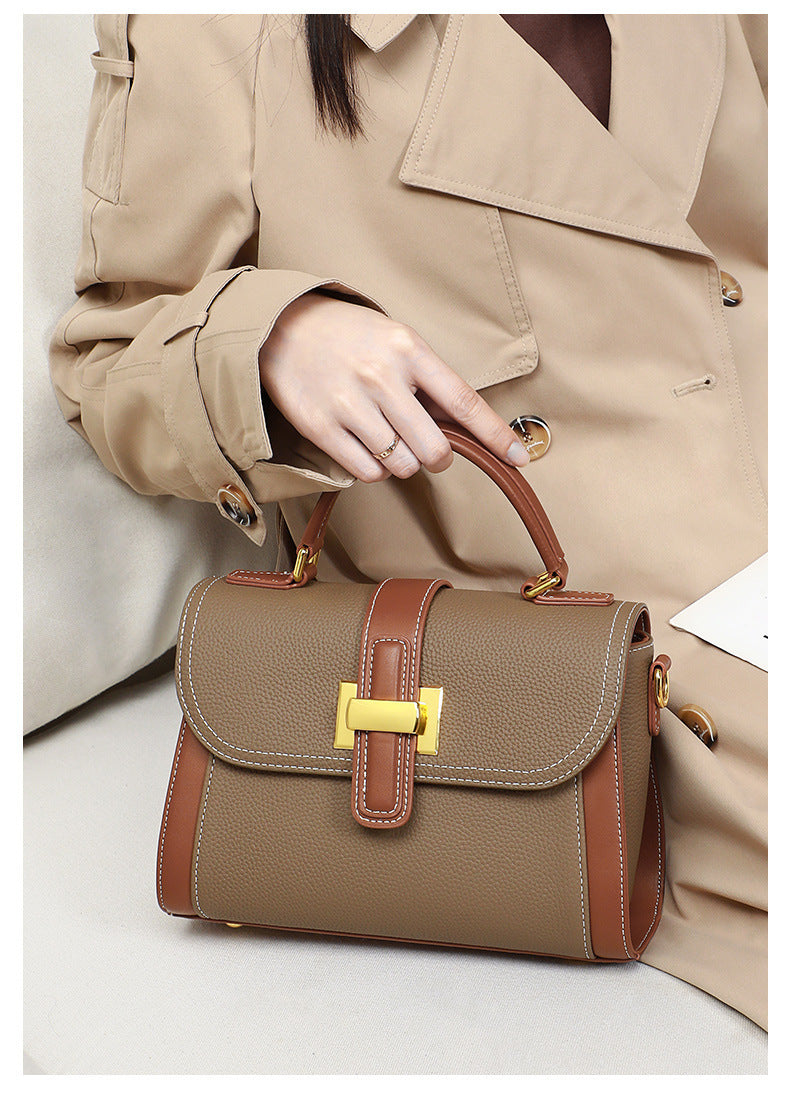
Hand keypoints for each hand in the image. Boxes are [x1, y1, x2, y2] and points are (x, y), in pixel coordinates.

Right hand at [258, 293, 529, 481]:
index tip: (520, 458)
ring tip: (385, 437)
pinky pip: (366, 473)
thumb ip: (429, 381)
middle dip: (437, 457)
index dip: (495, 435)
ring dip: (401, 463)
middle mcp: (381, 376)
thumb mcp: (396, 341)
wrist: (282, 328)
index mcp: (408, 350)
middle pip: (433, 448)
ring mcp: (349, 403)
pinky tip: (363, 445)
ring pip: (401, 466)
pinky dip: (372, 470)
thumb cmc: (350, 337)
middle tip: (425, 448)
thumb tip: (468, 427)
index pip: (463, 401)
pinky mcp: (320, 427)